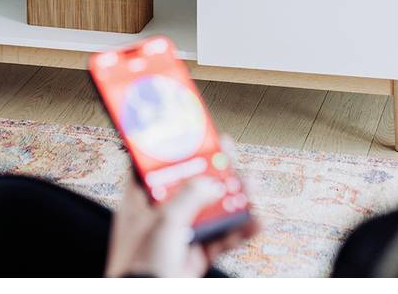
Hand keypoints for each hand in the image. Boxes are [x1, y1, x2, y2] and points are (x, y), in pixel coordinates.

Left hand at [105, 137, 259, 277]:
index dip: (172, 148)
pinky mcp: (196, 254)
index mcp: (140, 201)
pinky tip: (256, 221)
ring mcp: (179, 234)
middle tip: (231, 154)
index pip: (154, 164)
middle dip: (213, 170)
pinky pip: (222, 238)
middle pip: (189, 184)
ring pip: (211, 209)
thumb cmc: (140, 265)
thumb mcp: (164, 222)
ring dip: (233, 197)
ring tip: (252, 185)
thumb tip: (212, 183)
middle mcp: (159, 214)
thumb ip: (189, 197)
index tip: (192, 133)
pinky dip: (240, 230)